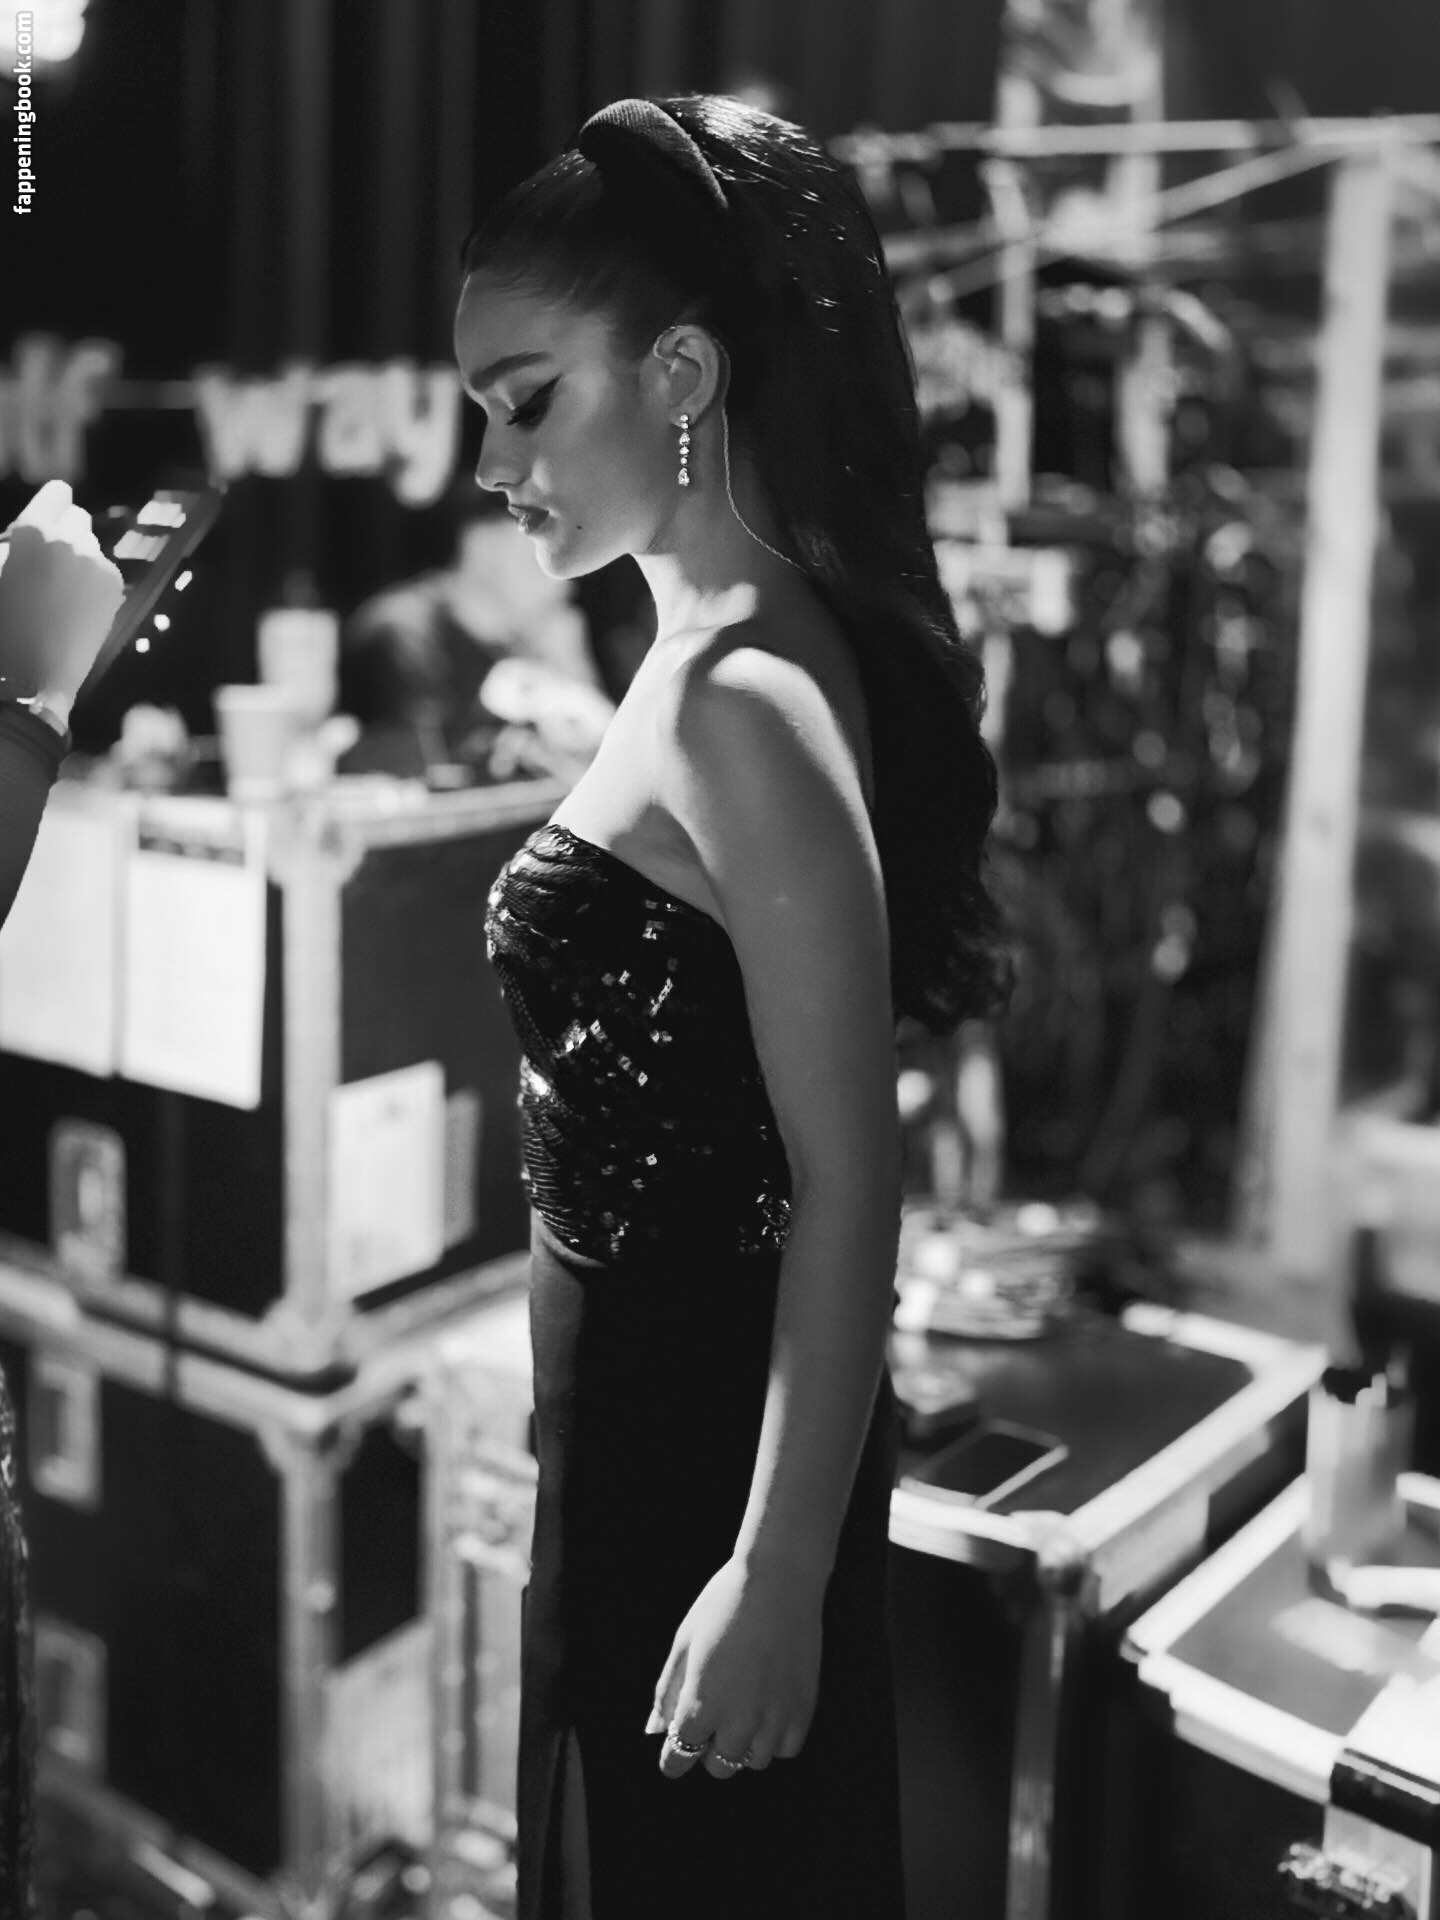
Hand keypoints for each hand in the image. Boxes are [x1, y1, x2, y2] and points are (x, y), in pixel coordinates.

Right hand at [0, 480, 124, 717]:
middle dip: (63, 532)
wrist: (31, 677)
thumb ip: (14, 542)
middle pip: (77, 517)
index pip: (58, 493)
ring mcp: (97, 563)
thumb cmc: (0, 626)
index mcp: (33, 531)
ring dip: (78, 557)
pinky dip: (92, 580)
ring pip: (91, 545)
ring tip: (60, 591)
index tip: (43, 523)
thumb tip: (26, 531)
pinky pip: (103, 569)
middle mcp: (71, 539)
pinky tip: (76, 606)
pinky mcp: (114, 587)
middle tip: (47, 564)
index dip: (49, 507)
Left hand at [644, 1556, 824, 1782]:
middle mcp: (738, 1721)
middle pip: (718, 1767)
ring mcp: (775, 1718)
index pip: (679, 1760)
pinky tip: (769, 1711)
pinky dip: (775, 1739)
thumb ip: (667, 1691)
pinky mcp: (804, 1709)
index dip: (673, 1757)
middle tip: (713, 1715)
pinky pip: (787, 1748)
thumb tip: (656, 1729)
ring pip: (754, 1762)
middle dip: (708, 1749)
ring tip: (743, 1708)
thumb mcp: (684, 1641)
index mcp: (702, 1705)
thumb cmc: (725, 1603)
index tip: (676, 1747)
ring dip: (743, 1745)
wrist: (780, 1578)